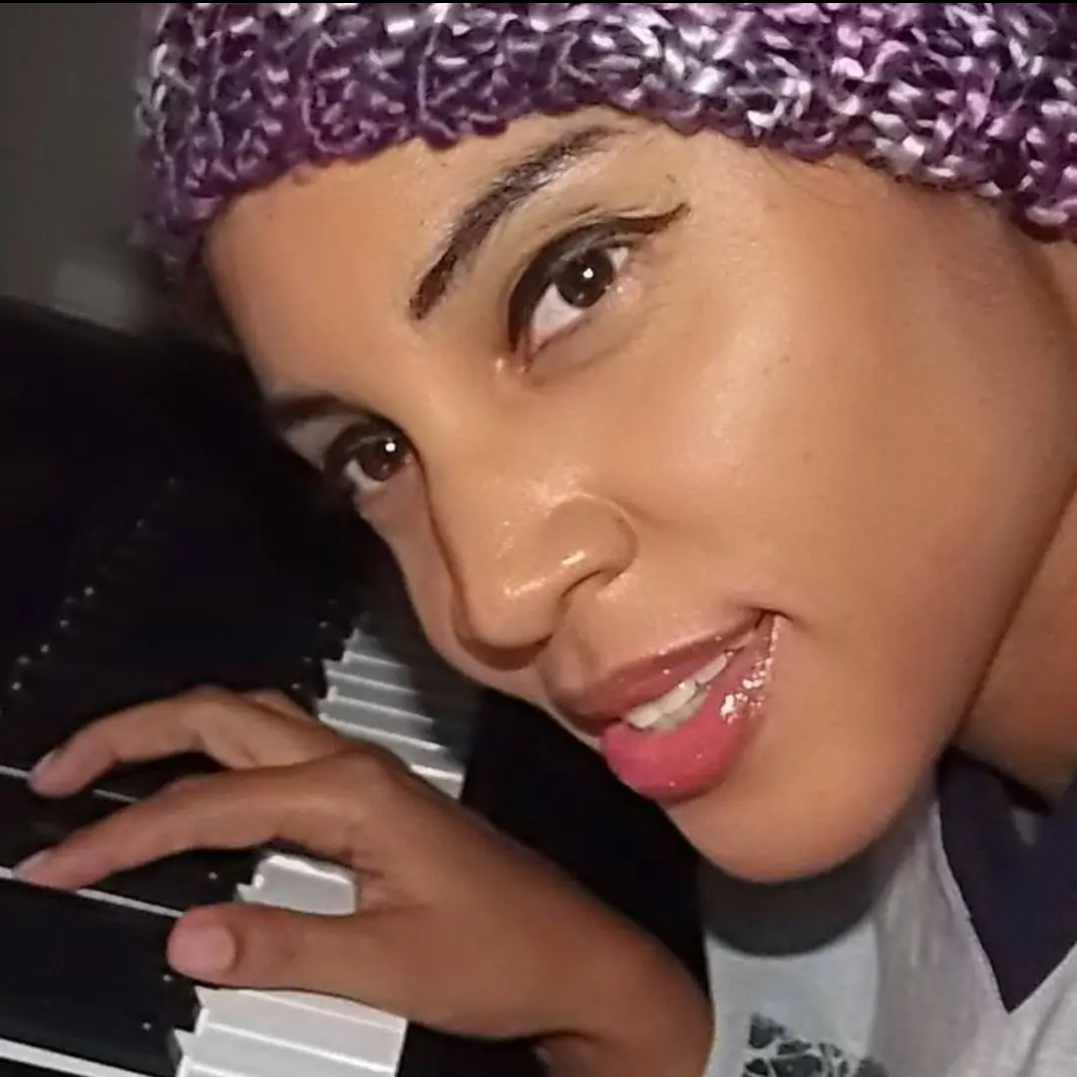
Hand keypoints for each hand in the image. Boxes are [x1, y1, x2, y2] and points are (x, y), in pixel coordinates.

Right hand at [19, 688, 712, 1076]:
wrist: (573, 955)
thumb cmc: (501, 954)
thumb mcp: (388, 966)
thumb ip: (283, 947)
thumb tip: (185, 938)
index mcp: (353, 794)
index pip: (208, 805)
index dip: (123, 837)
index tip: (60, 865)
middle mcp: (355, 765)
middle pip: (222, 716)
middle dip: (132, 734)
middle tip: (59, 774)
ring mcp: (365, 774)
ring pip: (250, 719)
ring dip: (172, 732)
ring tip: (105, 766)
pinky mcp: (371, 796)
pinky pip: (274, 750)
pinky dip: (214, 755)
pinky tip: (193, 785)